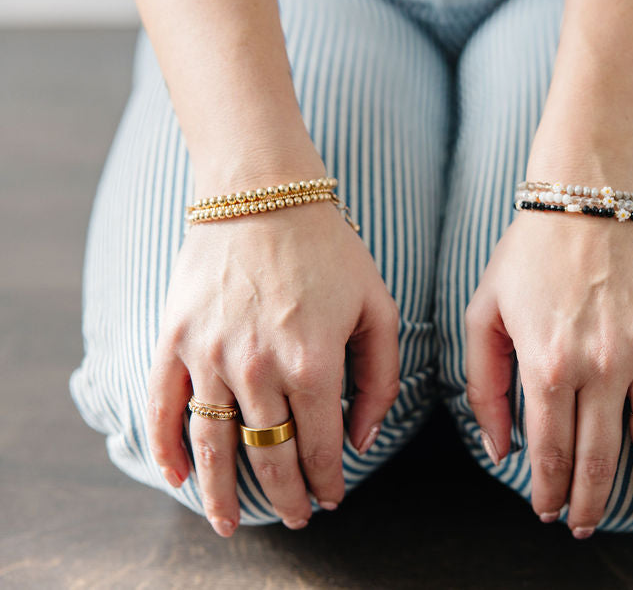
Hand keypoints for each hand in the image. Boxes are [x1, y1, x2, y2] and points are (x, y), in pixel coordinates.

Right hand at [145, 186, 399, 536]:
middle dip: (286, 498)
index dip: (327, 483)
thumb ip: (381, 378)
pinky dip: (168, 450)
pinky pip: (165, 408)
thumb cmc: (329, 250)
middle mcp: (259, 370)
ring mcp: (211, 356)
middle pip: (270, 458)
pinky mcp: (176, 340)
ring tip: (229, 525)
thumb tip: (364, 438)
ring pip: (216, 447)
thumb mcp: (378, 307)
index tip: (331, 500)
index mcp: (314, 364)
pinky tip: (180, 478)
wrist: (263, 193)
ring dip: (222, 495)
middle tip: (294, 518)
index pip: (321, 449)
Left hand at [465, 210, 632, 538]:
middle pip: (601, 460)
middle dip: (592, 505)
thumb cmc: (530, 251)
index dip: (549, 492)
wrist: (591, 191)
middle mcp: (601, 366)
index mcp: (547, 364)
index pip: (550, 453)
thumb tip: (499, 450)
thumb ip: (485, 385)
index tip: (548, 512)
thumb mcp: (485, 311)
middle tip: (587, 529)